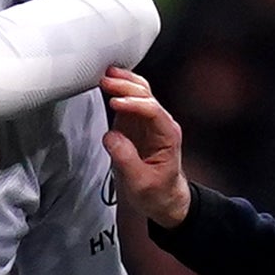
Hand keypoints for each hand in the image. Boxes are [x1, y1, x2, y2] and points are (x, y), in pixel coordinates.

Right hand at [99, 69, 189, 224]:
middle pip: (146, 95)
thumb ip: (126, 159)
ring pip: (139, 92)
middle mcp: (160, 124)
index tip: (115, 103)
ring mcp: (146, 121)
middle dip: (126, 86)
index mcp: (168, 135)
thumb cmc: (156, 192)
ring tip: (105, 76)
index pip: (153, 111)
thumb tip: (112, 137)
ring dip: (123, 82)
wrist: (161, 198)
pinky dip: (118, 88)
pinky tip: (107, 82)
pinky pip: (128, 99)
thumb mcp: (140, 183)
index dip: (133, 104)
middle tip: (106, 82)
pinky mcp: (134, 123)